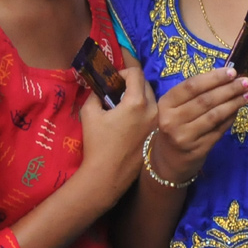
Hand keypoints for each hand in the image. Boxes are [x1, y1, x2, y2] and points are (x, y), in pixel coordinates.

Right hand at [75, 65, 157, 206]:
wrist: (107, 175)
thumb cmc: (97, 144)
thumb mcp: (89, 113)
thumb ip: (95, 94)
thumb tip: (99, 87)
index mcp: (136, 102)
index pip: (135, 73)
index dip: (123, 72)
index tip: (113, 79)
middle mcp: (152, 109)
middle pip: (146, 84)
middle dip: (132, 83)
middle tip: (118, 90)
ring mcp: (157, 122)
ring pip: (152, 99)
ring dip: (139, 96)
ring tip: (124, 105)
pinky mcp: (157, 133)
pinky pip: (153, 113)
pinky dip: (144, 111)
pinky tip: (131, 120)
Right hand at [150, 67, 247, 184]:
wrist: (169, 159)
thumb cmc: (176, 125)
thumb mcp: (176, 107)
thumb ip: (197, 93)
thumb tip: (228, 77)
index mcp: (166, 104)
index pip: (192, 86)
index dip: (214, 78)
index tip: (232, 71)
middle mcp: (172, 120)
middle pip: (205, 100)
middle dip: (229, 89)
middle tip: (246, 82)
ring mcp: (185, 137)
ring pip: (214, 115)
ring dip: (234, 103)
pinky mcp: (198, 149)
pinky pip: (219, 130)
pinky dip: (231, 118)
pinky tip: (238, 110)